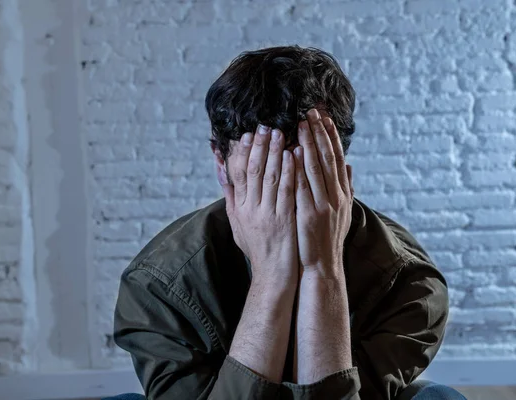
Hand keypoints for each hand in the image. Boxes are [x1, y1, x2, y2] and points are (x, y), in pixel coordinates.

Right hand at [219, 125, 297, 284]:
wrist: (273, 274)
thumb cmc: (258, 248)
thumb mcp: (237, 224)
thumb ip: (231, 197)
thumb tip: (221, 173)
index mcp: (239, 208)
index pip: (239, 174)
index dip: (243, 152)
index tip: (248, 134)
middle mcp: (250, 209)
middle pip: (253, 171)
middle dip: (260, 146)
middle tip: (265, 125)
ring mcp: (267, 214)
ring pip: (270, 177)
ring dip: (276, 153)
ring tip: (281, 133)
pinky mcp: (284, 220)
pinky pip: (286, 191)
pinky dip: (289, 171)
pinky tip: (294, 156)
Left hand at [293, 109, 353, 278]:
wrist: (323, 266)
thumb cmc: (328, 238)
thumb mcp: (343, 211)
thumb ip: (346, 187)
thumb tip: (349, 165)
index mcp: (343, 193)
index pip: (337, 157)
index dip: (332, 136)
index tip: (324, 117)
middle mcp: (336, 196)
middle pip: (328, 158)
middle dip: (320, 133)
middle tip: (312, 111)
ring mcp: (324, 205)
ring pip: (317, 169)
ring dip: (309, 145)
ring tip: (301, 125)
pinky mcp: (310, 215)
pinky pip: (303, 187)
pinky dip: (299, 169)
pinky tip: (293, 153)